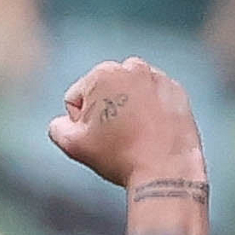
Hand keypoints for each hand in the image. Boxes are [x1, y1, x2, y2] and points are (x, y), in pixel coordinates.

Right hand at [48, 57, 205, 187]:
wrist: (164, 167)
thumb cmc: (119, 155)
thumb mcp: (72, 145)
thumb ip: (57, 127)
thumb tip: (63, 121)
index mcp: (102, 74)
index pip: (75, 99)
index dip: (80, 123)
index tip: (96, 136)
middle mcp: (131, 67)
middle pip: (103, 92)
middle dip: (104, 111)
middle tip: (114, 136)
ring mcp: (157, 77)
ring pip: (129, 94)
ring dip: (127, 109)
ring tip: (133, 135)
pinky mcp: (176, 90)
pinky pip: (152, 99)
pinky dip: (149, 112)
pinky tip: (150, 132)